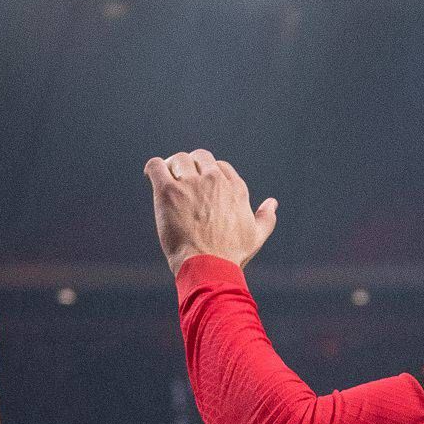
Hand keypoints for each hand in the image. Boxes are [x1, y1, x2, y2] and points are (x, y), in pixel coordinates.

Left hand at [145, 151, 277, 273]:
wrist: (208, 266)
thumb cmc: (231, 255)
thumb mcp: (256, 236)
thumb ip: (266, 218)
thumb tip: (273, 203)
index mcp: (235, 188)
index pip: (219, 165)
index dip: (207, 174)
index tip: (200, 187)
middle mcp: (214, 180)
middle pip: (199, 157)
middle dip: (190, 166)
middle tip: (180, 182)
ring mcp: (191, 183)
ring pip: (179, 159)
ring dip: (172, 167)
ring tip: (166, 182)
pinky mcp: (169, 191)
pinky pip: (157, 166)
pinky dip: (154, 167)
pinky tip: (151, 176)